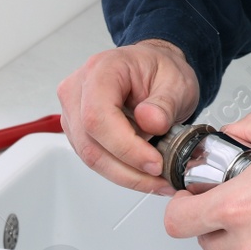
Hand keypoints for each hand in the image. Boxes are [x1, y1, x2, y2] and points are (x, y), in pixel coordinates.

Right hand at [57, 40, 198, 194]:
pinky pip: (95, 159)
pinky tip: (142, 173)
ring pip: (91, 157)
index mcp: (101, 70)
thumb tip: (151, 122)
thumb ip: (166, 103)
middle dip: (127, 169)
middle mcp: (78, 91)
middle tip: (159, 177)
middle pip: (90, 143)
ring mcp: (73, 113)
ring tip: (156, 179)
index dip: (125, 147)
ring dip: (125, 175)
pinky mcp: (78, 132)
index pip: (98, 116)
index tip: (154, 162)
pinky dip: (121, 171)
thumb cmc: (158, 70)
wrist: (149, 70)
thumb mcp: (177, 82)